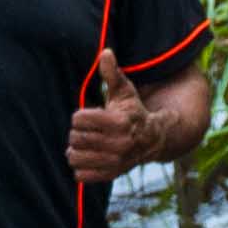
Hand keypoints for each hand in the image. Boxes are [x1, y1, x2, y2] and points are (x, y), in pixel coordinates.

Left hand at [63, 57, 170, 186]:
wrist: (152, 140)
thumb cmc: (133, 111)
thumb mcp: (125, 91)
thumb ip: (112, 73)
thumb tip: (105, 52)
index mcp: (118, 122)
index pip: (78, 119)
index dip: (80, 116)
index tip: (89, 115)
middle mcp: (118, 144)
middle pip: (75, 138)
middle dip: (78, 132)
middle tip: (88, 130)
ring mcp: (114, 161)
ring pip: (74, 157)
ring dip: (76, 150)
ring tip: (86, 144)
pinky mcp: (111, 175)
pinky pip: (81, 175)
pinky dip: (80, 167)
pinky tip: (89, 157)